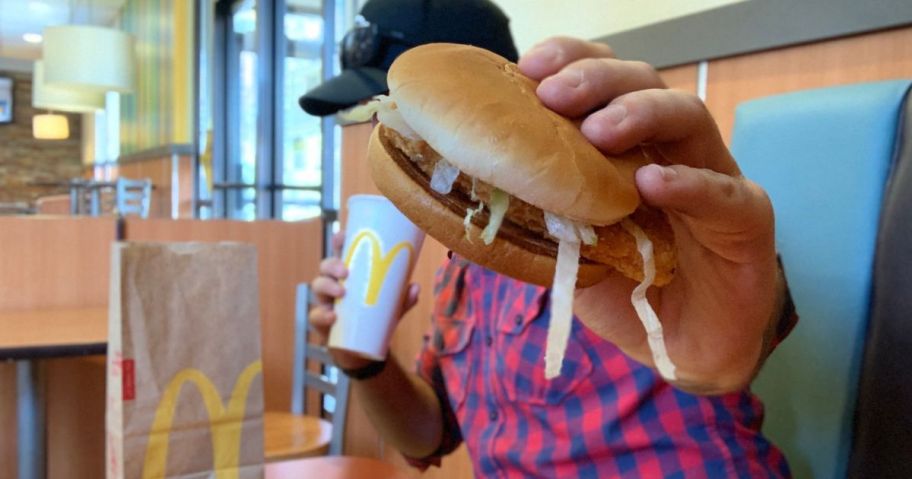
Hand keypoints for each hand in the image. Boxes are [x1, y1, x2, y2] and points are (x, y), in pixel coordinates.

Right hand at [309, 230, 420, 369]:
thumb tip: (414, 287)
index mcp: (349, 275)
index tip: (342, 235)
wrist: (362, 351)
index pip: (341, 252)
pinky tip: (333, 316)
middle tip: (346, 272)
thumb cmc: (375, 319)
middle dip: (332, 265)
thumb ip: (404, 299)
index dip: (339, 241)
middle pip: (325, 267)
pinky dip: (323, 315)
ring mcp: (324, 302)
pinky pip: (315, 316)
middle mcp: (333, 284)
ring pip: (317, 286)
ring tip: (341, 293)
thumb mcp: (392, 309)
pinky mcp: (320, 322)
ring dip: (327, 286)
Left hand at [518, 37, 782, 393]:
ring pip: (689, 117)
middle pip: (644, 84)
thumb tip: (481, 194)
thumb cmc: (627, 286)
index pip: (605, 84)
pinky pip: (724, 193)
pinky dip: (688, 184)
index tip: (527, 66)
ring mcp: (713, 178)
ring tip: (598, 131)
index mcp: (629, 146)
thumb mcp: (570, 249)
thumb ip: (542, 216)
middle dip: (596, 80)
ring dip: (640, 115)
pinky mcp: (745, 222)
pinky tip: (653, 183)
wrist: (680, 346)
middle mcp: (672, 148)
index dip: (571, 62)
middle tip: (553, 94)